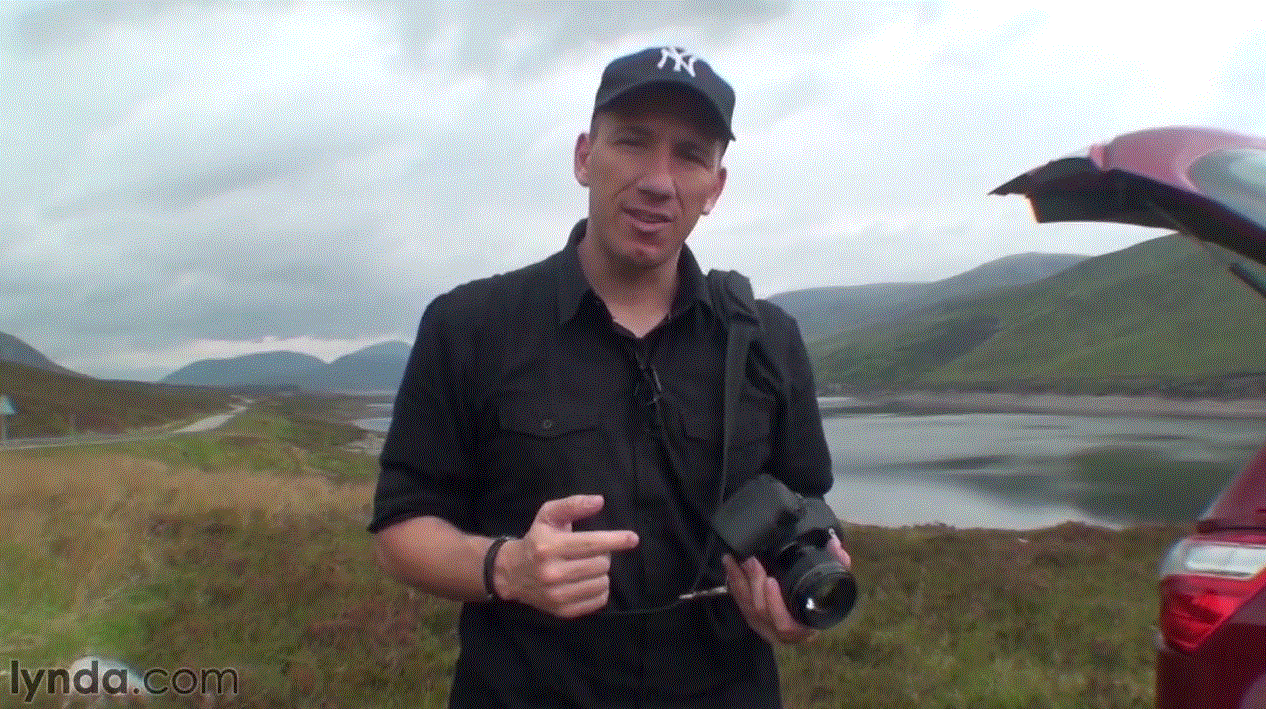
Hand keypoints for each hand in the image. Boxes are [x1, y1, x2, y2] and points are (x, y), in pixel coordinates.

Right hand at [496, 495, 638, 617]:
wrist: (512, 573)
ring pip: (602, 583)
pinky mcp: (563, 611)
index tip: (633, 539)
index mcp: (549, 546)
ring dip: (602, 573)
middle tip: (592, 552)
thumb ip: (573, 505)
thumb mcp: (548, 515)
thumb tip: (599, 501)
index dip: (615, 540)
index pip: (591, 544)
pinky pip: (598, 601)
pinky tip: (588, 581)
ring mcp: (557, 595)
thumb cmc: (536, 539)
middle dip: (603, 555)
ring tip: (588, 566)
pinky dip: (600, 590)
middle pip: (601, 564)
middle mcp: (553, 573)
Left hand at [723, 532, 850, 644]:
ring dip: (739, 581)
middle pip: (761, 611)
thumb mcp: (833, 586)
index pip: (785, 623)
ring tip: (734, 558)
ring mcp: (764, 627)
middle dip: (754, 583)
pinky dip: (733, 583)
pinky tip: (729, 566)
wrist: (810, 618)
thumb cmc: (822, 602)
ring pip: (747, 607)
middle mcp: (780, 632)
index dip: (775, 604)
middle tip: (751, 560)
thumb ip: (838, 565)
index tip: (772, 581)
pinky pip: (739, 603)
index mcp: (802, 627)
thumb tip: (835, 544)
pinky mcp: (752, 619)